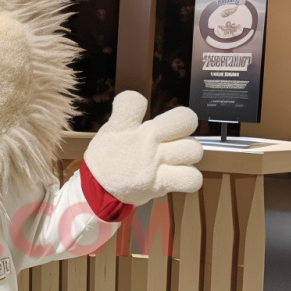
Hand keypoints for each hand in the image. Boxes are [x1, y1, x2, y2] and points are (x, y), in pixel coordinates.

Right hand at [84, 90, 202, 205]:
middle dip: (183, 126)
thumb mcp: (109, 131)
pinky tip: (178, 176)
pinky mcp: (160, 184)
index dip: (137, 103)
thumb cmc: (106, 158)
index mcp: (126, 126)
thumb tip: (136, 99)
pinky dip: (189, 178)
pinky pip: (192, 179)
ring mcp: (154, 164)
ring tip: (174, 158)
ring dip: (187, 154)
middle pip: (186, 119)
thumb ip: (125, 113)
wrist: (97, 192)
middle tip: (171, 136)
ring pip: (193, 150)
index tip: (134, 117)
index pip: (133, 101)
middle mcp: (144, 141)